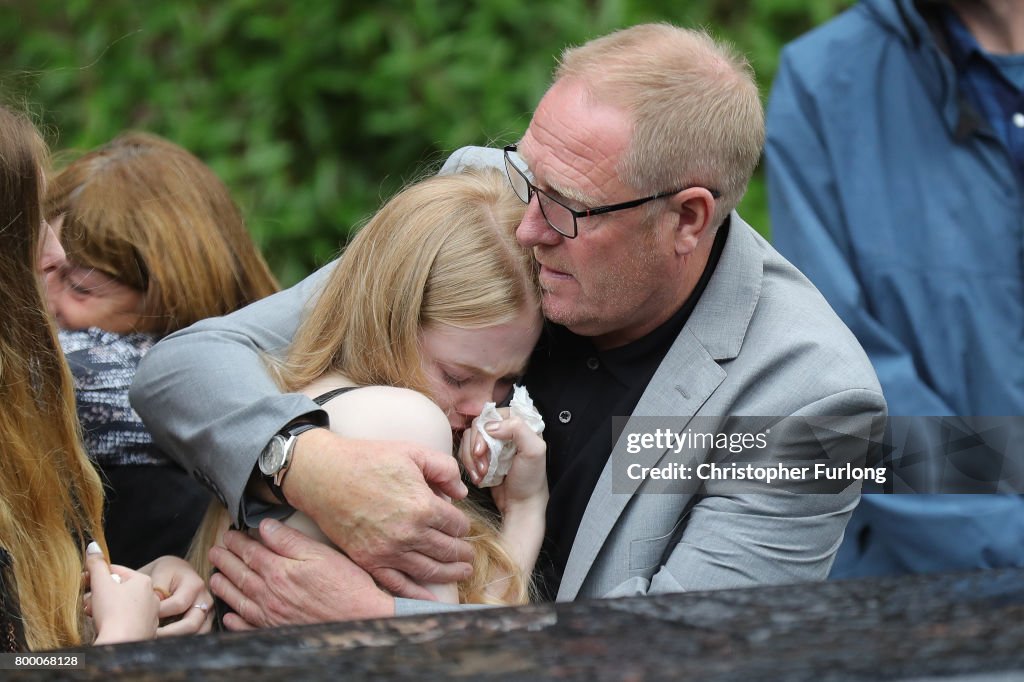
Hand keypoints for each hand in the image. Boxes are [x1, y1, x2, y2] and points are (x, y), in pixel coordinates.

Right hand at [86, 543, 159, 644]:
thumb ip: (96, 565)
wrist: (123, 645)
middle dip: (99, 595)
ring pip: (122, 606)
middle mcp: (151, 596)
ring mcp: (150, 615)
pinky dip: (114, 622)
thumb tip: (93, 545)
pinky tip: (104, 626)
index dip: (97, 575)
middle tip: (86, 602)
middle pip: (119, 590)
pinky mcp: (146, 631)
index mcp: (143, 581)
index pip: (116, 572)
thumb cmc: (113, 613)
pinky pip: (127, 621)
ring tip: (92, 614)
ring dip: (104, 608)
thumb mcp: (101, 585)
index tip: (82, 581)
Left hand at [137, 555, 213, 636]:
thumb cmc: (164, 573)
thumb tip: (154, 611)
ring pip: (198, 633)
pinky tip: (168, 640)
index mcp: (194, 584)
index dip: (160, 613)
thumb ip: (156, 590)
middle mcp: (205, 599)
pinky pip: (198, 636)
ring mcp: (208, 611)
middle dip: (168, 633)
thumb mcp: (158, 574)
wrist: (175, 572)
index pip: (178, 605)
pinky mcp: (206, 621)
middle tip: (150, 636)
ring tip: (158, 640)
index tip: (144, 617)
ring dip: (177, 639)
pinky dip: (183, 640)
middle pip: (192, 623)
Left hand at [209, 518, 394, 629]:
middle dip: (224, 561)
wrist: (358, 619)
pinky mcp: (277, 631)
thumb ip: (290, 540)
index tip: (229, 534)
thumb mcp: (320, 553)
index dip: (237, 542)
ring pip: (239, 599)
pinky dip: (235, 621)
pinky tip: (230, 616)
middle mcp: (270, 594)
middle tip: (214, 552)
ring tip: (214, 578)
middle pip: (240, 574)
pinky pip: (248, 626)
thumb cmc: (345, 585)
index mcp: (279, 571)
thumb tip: (265, 527)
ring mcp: (271, 615)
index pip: (250, 552)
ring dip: (224, 587)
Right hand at [284, 429, 473, 598]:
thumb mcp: (414, 452)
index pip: (457, 525)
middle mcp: (409, 534)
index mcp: (423, 506)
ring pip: (430, 570)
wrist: (324, 475)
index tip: (461, 525)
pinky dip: (418, 594)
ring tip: (462, 572)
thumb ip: (445, 469)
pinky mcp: (369, 560)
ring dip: (451, 573)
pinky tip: (432, 598)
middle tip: (469, 554)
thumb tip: (461, 494)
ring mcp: (388, 551)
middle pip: (448, 551)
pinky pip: (398, 584)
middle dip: (463, 553)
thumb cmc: (368, 459)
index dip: (463, 525)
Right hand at [460, 413, 547, 514]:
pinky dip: (468, 464)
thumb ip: (518, 429)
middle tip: (483, 465)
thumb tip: (490, 426)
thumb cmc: (530, 479)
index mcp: (522, 423)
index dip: (488, 428)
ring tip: (481, 474)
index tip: (485, 448)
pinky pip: (466, 450)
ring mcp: (493, 442)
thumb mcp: (534, 451)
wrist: (520, 505)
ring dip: (471, 457)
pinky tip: (478, 477)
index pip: (497, 413)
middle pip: (479, 424)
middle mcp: (507, 429)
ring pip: (470, 437)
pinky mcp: (483, 455)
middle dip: (477, 446)